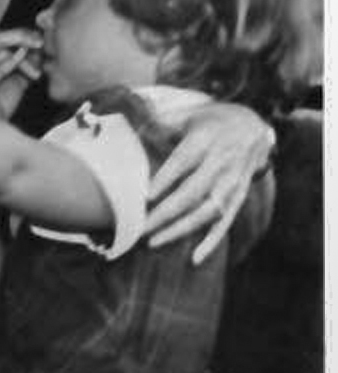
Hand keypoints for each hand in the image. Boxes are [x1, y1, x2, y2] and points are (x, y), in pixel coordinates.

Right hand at [0, 28, 43, 122]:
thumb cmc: (0, 101)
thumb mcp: (18, 77)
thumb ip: (27, 61)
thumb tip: (40, 47)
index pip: (1, 34)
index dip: (22, 33)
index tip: (41, 38)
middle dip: (23, 37)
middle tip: (41, 43)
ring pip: (1, 51)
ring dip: (25, 60)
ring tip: (36, 74)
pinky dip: (15, 64)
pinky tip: (30, 71)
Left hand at [144, 100, 274, 262]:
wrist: (252, 126)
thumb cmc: (207, 122)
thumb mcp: (184, 115)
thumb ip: (156, 122)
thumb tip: (119, 129)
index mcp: (204, 140)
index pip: (182, 162)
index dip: (165, 179)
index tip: (145, 197)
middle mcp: (221, 162)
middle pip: (193, 192)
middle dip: (166, 213)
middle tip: (140, 228)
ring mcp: (232, 182)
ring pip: (208, 211)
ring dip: (182, 229)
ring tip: (153, 242)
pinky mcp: (238, 196)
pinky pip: (227, 221)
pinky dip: (212, 241)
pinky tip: (196, 258)